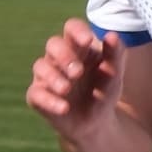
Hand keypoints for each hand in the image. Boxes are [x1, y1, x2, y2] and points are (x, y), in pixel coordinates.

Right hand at [25, 17, 119, 133]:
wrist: (95, 123)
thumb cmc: (103, 91)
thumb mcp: (114, 75)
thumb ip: (115, 55)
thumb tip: (112, 35)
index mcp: (79, 47)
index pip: (72, 28)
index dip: (77, 30)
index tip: (88, 41)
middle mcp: (59, 58)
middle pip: (53, 44)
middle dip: (64, 55)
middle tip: (77, 72)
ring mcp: (46, 76)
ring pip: (40, 66)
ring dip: (53, 76)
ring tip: (67, 89)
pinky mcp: (38, 95)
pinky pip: (36, 93)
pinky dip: (49, 100)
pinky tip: (64, 108)